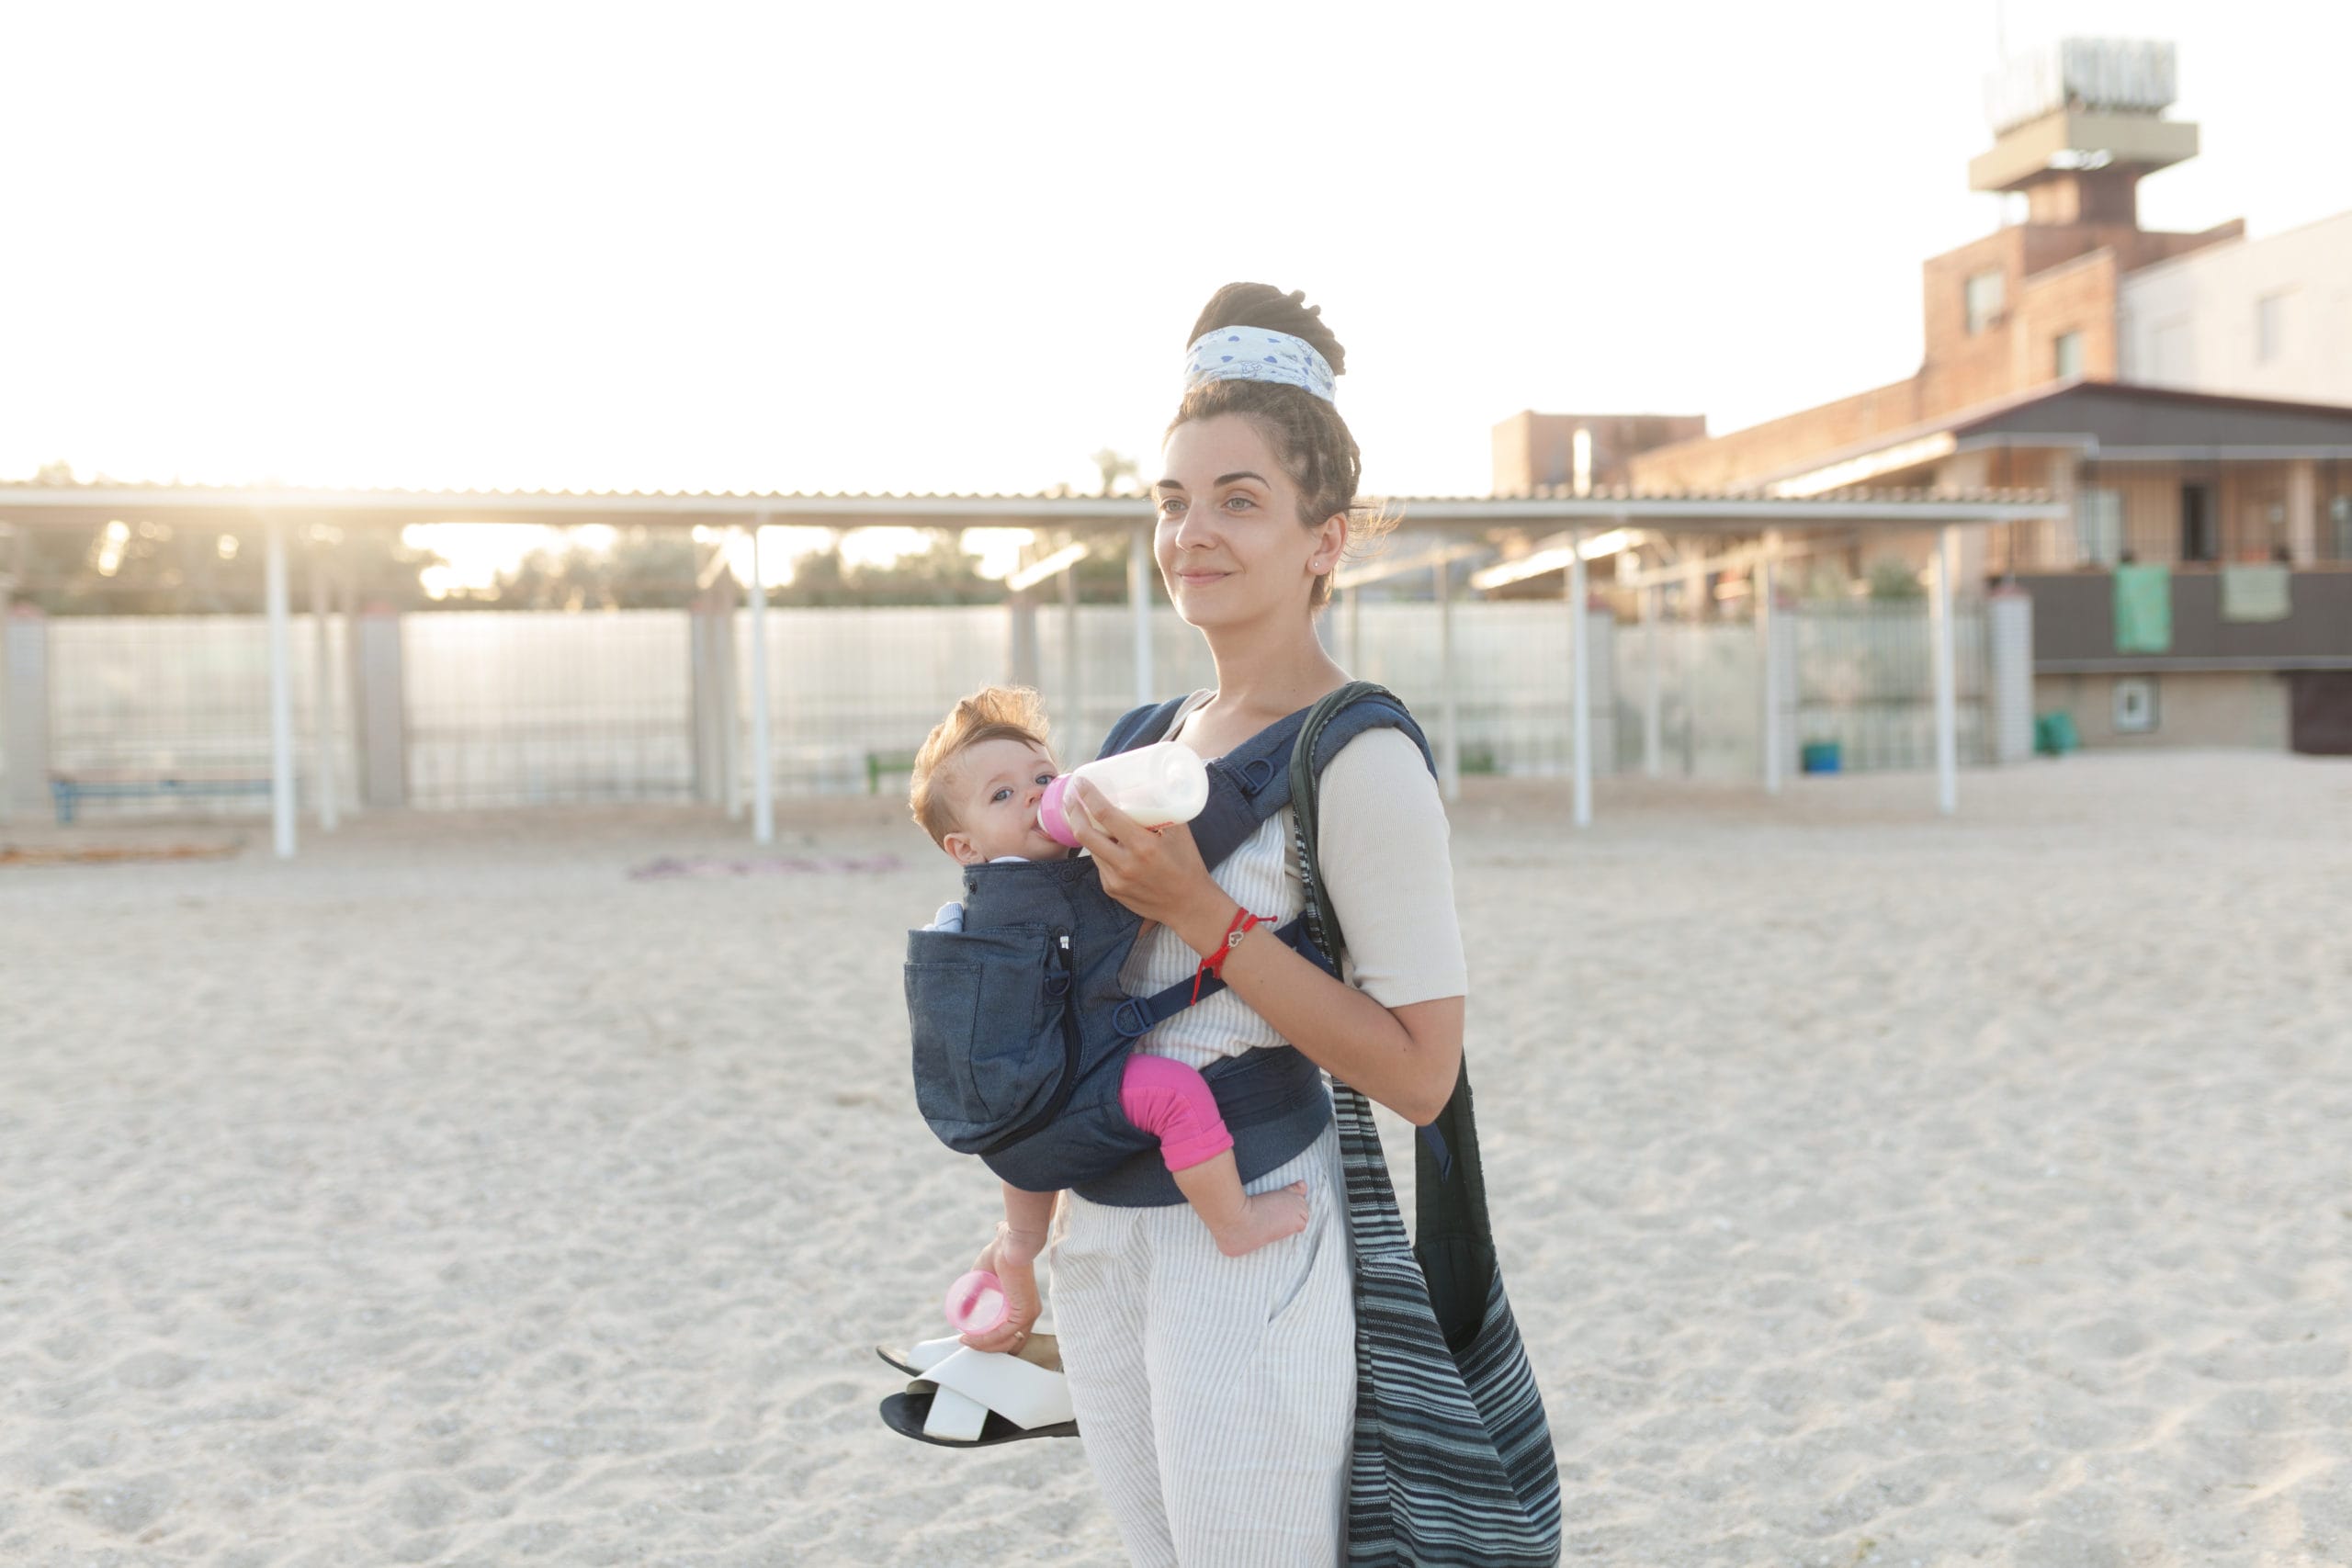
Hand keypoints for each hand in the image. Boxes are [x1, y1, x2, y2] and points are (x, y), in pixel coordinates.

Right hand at [958, 1227, 1044, 1353]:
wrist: (1008, 1242)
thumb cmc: (1000, 1253)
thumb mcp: (981, 1278)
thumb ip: (973, 1295)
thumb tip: (961, 1312)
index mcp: (1022, 1305)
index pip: (1010, 1335)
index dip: (990, 1342)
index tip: (971, 1339)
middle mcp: (1029, 1312)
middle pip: (1009, 1344)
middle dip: (986, 1348)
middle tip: (967, 1342)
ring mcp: (1029, 1313)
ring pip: (1006, 1342)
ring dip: (983, 1346)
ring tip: (966, 1341)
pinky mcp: (1024, 1312)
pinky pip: (1003, 1334)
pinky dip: (985, 1339)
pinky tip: (972, 1337)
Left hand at [1059, 778, 1222, 933]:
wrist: (1188, 906)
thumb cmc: (1187, 865)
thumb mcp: (1180, 833)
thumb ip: (1163, 810)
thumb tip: (1153, 784)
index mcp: (1143, 846)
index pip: (1105, 814)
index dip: (1088, 796)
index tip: (1081, 782)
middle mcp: (1125, 864)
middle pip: (1084, 833)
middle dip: (1074, 812)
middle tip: (1073, 798)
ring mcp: (1115, 879)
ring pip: (1091, 849)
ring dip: (1087, 831)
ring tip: (1089, 817)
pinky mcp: (1111, 890)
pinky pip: (1100, 864)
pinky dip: (1102, 850)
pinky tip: (1111, 844)